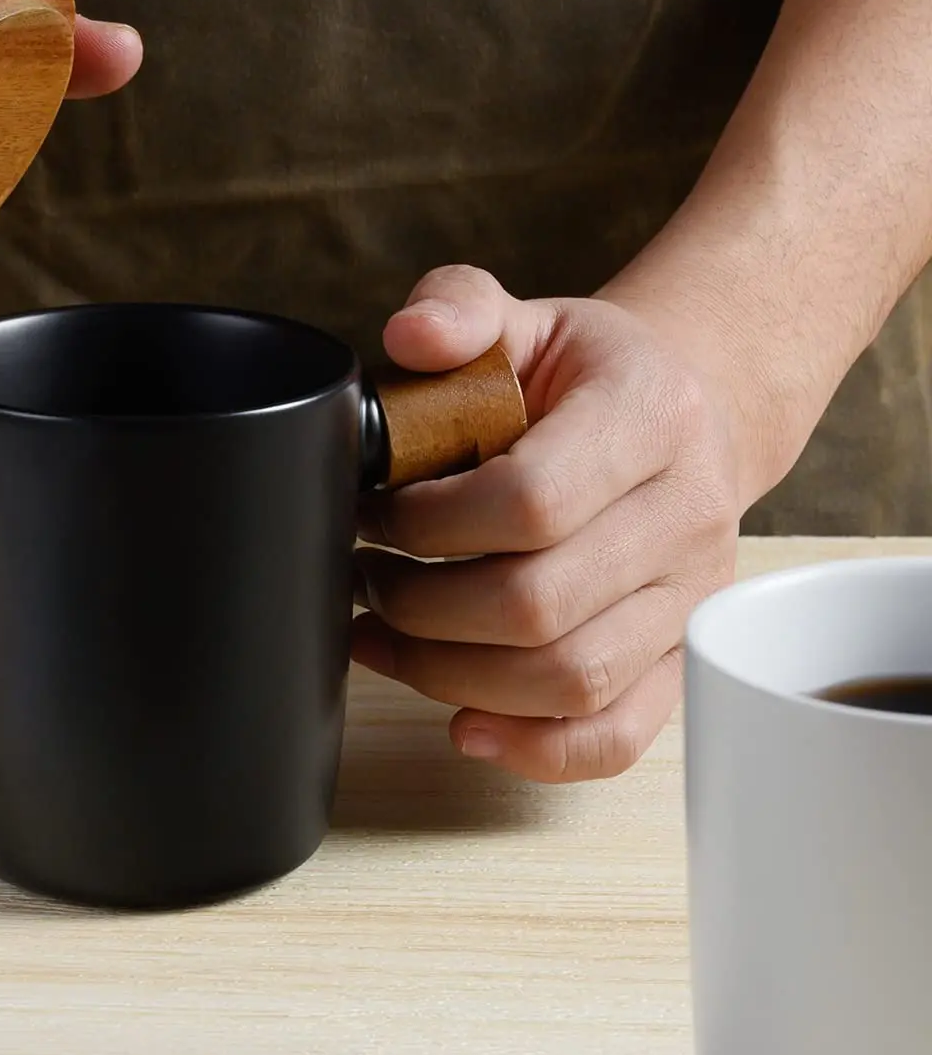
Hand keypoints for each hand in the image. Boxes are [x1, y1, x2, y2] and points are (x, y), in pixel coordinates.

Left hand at [352, 266, 743, 782]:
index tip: (376, 510)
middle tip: (366, 578)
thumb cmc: (580, 377)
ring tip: (383, 635)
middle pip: (538, 603)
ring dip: (448, 673)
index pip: (532, 499)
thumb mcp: (523, 318)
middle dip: (421, 603)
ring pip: (566, 679)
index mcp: (650, 417)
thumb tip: (409, 337)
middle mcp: (687, 516)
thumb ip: (458, 307)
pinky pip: (616, 735)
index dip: (430, 521)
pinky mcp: (677, 659)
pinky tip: (462, 723)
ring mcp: (689, 598)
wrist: (681, 417)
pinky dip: (533, 747)